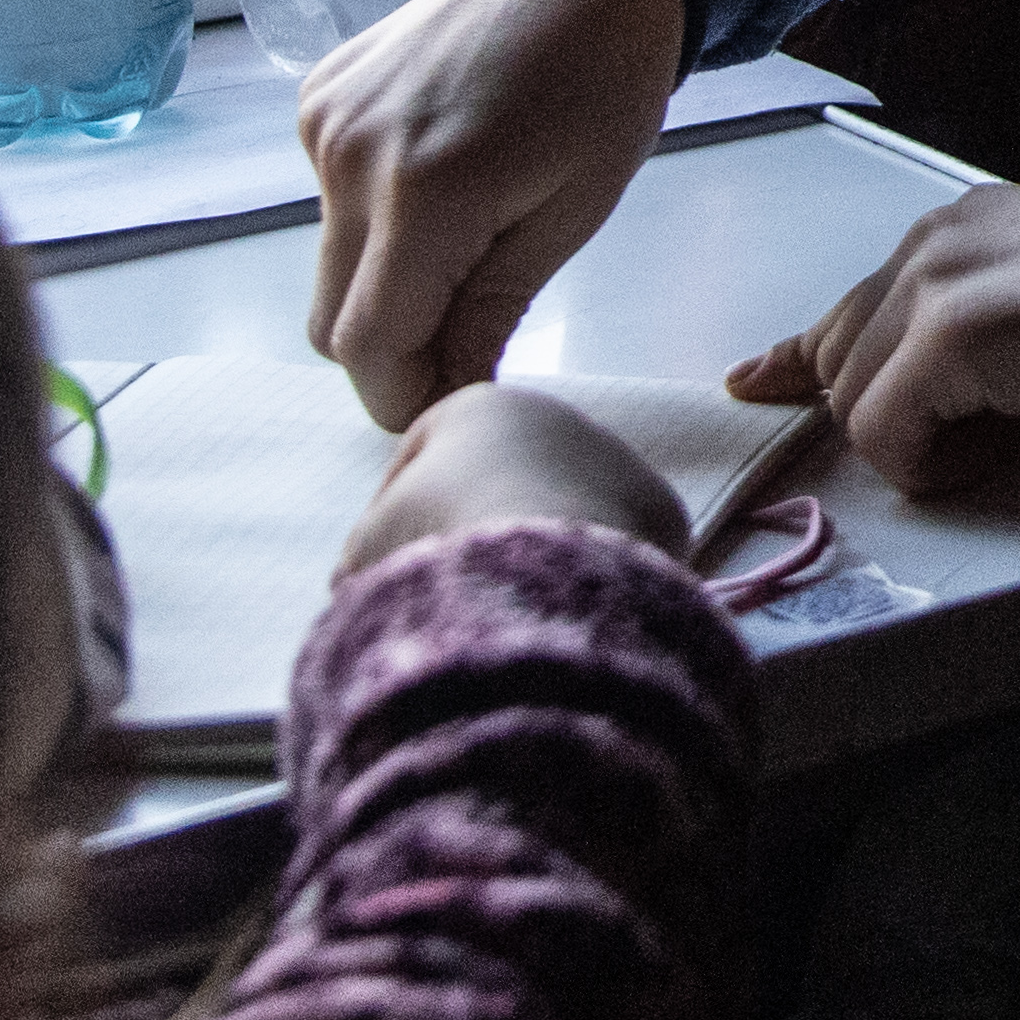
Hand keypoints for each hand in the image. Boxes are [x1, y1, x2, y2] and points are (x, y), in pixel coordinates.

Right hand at [292, 0, 688, 422]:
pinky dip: (372, 221)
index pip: (370, 350)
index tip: (461, 397)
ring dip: (384, 284)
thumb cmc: (603, 86)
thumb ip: (491, 312)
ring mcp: (325, 124)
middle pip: (332, 323)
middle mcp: (350, 159)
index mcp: (424, 195)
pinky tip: (441, 178)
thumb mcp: (571, 215)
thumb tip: (452, 393)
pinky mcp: (318, 99)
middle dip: (395, 352)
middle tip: (470, 337)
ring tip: (467, 243)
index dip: (409, 395)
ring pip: (328, 266)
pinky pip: (327, 201)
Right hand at [339, 378, 691, 575]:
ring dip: (538, 553)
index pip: (425, 454)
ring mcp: (616, 460)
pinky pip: (615, 548)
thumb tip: (357, 583)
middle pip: (502, 480)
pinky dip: (591, 576)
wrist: (539, 569)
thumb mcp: (370, 547)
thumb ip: (362, 555)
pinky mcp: (662, 510)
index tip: (386, 564)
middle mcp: (556, 418)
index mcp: (479, 408)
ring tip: (510, 609)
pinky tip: (568, 611)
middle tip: (452, 592)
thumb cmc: (442, 540)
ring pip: (566, 512)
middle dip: (475, 532)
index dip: (395, 514)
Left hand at [740, 183, 1019, 491]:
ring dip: (931, 440)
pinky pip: (887, 437)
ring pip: (857, 403)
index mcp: (964, 228)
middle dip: (896, 415)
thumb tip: (950, 385)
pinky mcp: (945, 336)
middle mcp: (935, 243)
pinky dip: (940, 463)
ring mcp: (936, 284)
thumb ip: (985, 322)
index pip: (854, 300)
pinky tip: (1017, 439)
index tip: (756, 383)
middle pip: (843, 360)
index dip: (802, 355)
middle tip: (997, 433)